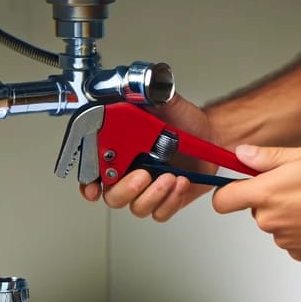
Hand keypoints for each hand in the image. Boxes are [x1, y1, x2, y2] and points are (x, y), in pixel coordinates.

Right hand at [79, 93, 219, 221]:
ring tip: (170, 177)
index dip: (88, 181)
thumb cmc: (186, 121)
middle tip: (143, 175)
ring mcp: (149, 188)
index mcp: (121, 150)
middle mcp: (131, 172)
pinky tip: (181, 183)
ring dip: (152, 195)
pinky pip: (160, 212)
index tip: (93, 186)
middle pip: (112, 195)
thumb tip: (136, 89)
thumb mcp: (166, 104)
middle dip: (125, 189)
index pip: (93, 171)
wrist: (213, 135)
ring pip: (136, 206)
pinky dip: (170, 201)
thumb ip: (148, 97)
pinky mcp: (167, 199)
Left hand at [212, 143, 300, 261]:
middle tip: (300, 183)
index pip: (223, 200)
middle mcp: (271, 221)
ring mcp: (286, 240)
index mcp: (268, 193)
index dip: (228, 191)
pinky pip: (292, 237)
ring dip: (290, 212)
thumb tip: (243, 154)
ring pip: (276, 223)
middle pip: (255, 209)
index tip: (237, 185)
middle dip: (271, 197)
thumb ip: (269, 157)